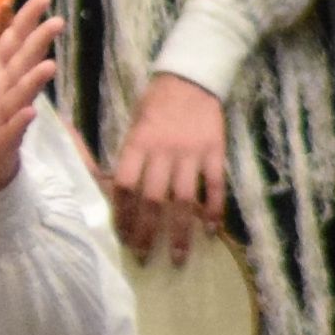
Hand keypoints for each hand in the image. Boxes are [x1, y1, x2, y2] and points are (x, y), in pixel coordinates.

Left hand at [0, 0, 69, 199]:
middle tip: (58, 22)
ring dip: (34, 81)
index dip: (26, 20)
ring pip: (20, 94)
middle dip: (38, 43)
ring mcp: (5, 115)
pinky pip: (11, 131)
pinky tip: (30, 114)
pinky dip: (20, 123)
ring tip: (49, 66)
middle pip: (22, 63)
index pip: (12, 41)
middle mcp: (4, 90)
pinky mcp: (1, 140)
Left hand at [107, 72, 230, 261]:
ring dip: (180, 231)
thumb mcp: (133, 127)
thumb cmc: (155, 105)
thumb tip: (118, 196)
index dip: (121, 214)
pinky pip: (215, 186)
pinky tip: (211, 231)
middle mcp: (162, 152)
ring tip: (177, 257)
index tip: (122, 237)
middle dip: (147, 232)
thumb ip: (129, 159)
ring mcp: (191, 153)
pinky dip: (213, 210)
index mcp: (137, 145)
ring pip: (184, 200)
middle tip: (144, 257)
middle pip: (152, 200)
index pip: (123, 186)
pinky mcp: (215, 151)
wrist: (191, 78)